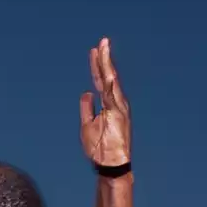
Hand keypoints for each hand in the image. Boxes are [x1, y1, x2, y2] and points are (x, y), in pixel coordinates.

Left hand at [78, 38, 129, 169]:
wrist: (110, 165)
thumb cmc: (100, 147)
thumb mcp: (87, 124)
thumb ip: (87, 108)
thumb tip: (86, 92)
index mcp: (108, 104)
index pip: (101, 80)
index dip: (97, 65)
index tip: (94, 50)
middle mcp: (116, 102)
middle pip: (108, 76)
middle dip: (104, 58)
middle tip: (102, 41)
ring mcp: (119, 107)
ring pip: (112, 81)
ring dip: (107, 64)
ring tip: (103, 48)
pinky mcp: (120, 114)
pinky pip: (113, 95)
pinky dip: (110, 82)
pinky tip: (107, 69)